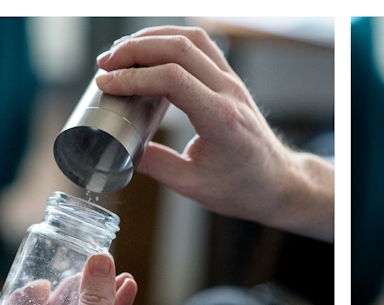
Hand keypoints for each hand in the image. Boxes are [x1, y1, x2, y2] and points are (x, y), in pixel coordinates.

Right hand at [95, 26, 333, 241]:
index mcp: (221, 119)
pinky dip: (171, 40)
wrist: (279, 181)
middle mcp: (229, 93)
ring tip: (121, 53)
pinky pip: (202, 46)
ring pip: (192, 39)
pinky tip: (148, 50)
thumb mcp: (192, 185)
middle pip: (180, 49)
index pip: (173, 78)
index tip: (105, 84)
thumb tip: (119, 151)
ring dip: (152, 38)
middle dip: (135, 49)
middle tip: (104, 64)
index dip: (133, 77)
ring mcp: (233, 82)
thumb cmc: (242, 187)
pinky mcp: (231, 80)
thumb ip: (155, 165)